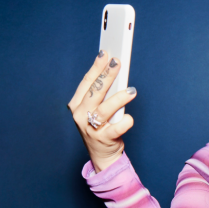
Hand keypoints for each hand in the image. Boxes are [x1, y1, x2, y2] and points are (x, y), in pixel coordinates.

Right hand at [68, 51, 135, 172]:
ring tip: (132, 90)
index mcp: (77, 105)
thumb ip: (103, 94)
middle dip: (106, 75)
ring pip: (104, 109)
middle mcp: (81, 116)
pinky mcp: (103, 139)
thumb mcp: (97, 109)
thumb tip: (115, 72)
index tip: (105, 53)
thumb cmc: (101, 126)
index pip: (87, 82)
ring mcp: (90, 128)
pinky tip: (129, 117)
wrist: (102, 154)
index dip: (96, 67)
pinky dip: (124, 122)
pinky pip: (116, 128)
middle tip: (117, 63)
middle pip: (94, 92)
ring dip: (119, 98)